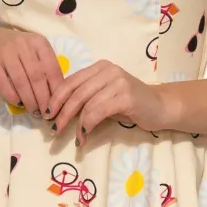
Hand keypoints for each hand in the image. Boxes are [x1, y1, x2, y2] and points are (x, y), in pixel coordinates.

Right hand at [0, 25, 63, 116]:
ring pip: (20, 81)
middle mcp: (23, 44)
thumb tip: (57, 98)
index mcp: (39, 42)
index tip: (58, 106)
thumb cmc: (18, 52)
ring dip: (29, 100)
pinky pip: (2, 83)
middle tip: (45, 113)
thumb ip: (46, 70)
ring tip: (33, 111)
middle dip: (43, 99)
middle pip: (37, 77)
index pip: (52, 69)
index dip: (56, 91)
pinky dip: (11, 96)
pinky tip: (17, 103)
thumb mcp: (35, 54)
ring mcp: (6, 51)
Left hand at [44, 60, 175, 142]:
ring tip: (74, 138)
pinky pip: (98, 111)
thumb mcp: (103, 98)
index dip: (55, 99)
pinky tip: (84, 136)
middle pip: (75, 92)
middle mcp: (107, 70)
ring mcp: (117, 81)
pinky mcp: (126, 96)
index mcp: (99, 67)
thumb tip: (58, 113)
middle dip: (62, 113)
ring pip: (86, 103)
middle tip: (53, 130)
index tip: (46, 115)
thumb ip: (85, 99)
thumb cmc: (130, 105)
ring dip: (75, 124)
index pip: (70, 81)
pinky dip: (88, 125)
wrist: (160, 107)